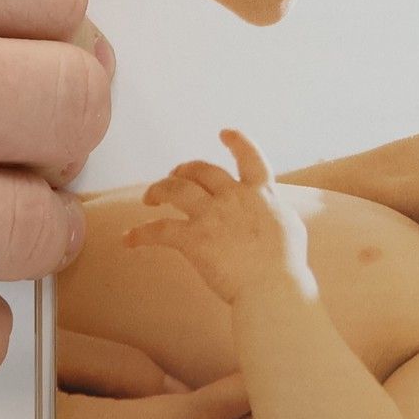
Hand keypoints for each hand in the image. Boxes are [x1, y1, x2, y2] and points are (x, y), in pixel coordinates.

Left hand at [124, 130, 308, 303]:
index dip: (237, 142)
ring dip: (158, 190)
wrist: (272, 286)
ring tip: (150, 197)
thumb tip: (270, 208)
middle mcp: (234, 196)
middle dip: (184, 169)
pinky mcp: (193, 239)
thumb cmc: (286, 263)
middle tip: (174, 175)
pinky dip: (140, 234)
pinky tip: (129, 239)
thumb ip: (274, 210)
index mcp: (261, 193)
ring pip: (176, 189)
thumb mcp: (289, 225)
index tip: (224, 132)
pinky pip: (158, 230)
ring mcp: (212, 216)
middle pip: (202, 170)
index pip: (250, 157)